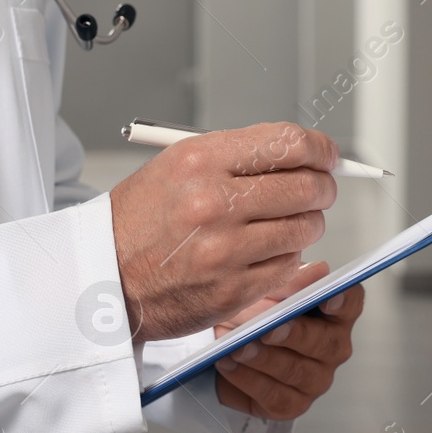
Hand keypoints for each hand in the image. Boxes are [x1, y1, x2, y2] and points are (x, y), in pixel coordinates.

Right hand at [109, 123, 338, 342]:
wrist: (104, 277)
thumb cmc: (142, 220)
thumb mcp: (177, 165)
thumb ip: (240, 155)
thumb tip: (303, 151)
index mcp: (200, 161)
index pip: (289, 143)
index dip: (320, 149)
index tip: (327, 156)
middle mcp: (213, 202)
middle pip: (306, 185)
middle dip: (322, 187)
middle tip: (318, 190)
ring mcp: (224, 250)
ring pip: (305, 228)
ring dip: (306, 224)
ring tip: (287, 222)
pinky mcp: (233, 289)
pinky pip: (289, 266)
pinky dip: (286, 258)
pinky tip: (264, 252)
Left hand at [214, 263, 364, 420]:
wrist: (228, 346)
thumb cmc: (255, 312)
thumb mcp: (267, 289)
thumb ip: (290, 280)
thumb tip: (317, 270)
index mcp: (334, 313)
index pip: (350, 302)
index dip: (343, 300)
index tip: (328, 297)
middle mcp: (332, 347)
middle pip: (325, 342)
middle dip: (294, 334)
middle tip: (268, 329)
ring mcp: (315, 379)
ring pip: (296, 371)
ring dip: (264, 358)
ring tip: (238, 346)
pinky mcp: (292, 403)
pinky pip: (273, 395)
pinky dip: (248, 379)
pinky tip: (229, 363)